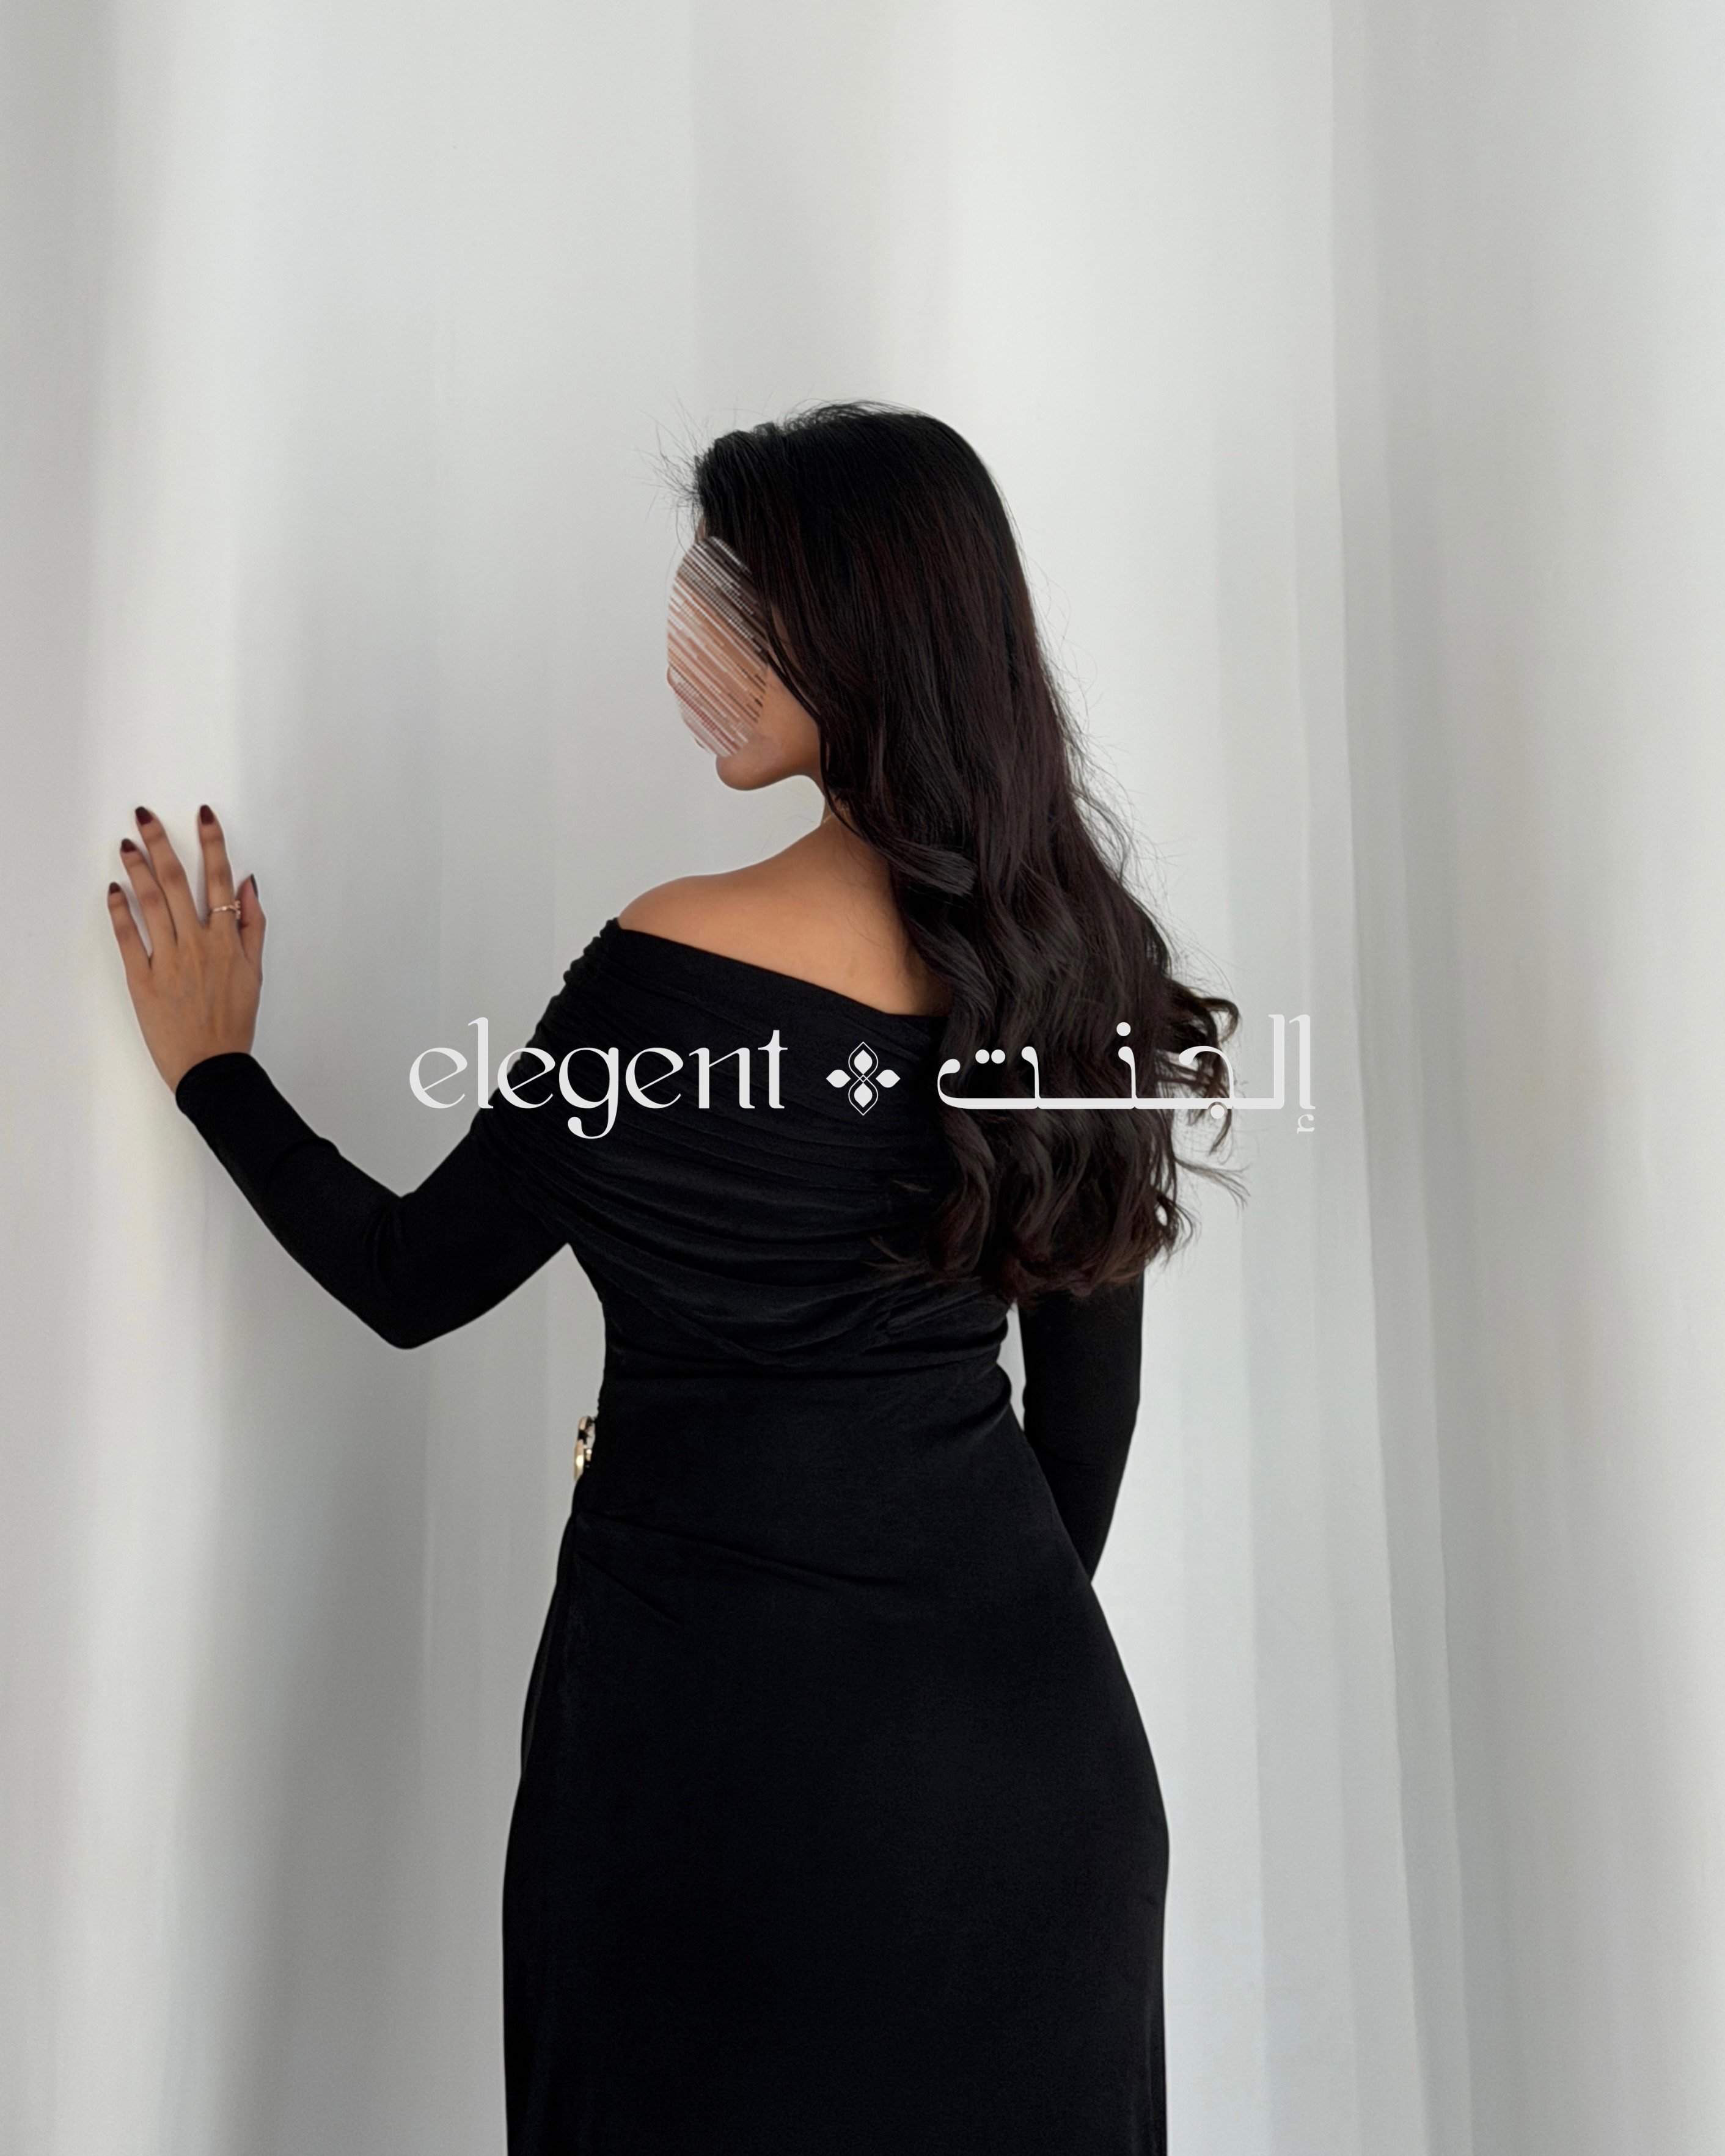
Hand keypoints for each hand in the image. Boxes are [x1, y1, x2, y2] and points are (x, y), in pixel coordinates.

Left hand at [107, 804, 266, 1091]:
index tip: (203, 816)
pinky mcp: (143, 980)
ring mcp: (168, 961)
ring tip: (127, 845)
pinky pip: (129, 938)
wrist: (212, 1066)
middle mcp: (198, 945)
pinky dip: (120, 911)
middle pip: (177, 883)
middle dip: (161, 844)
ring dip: (137, 869)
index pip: (220, 881)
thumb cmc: (233, 1022)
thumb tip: (248, 886)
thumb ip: (253, 926)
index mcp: (227, 941)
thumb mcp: (255, 972)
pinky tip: (113, 890)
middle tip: (145, 817)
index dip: (212, 844)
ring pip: (151, 904)